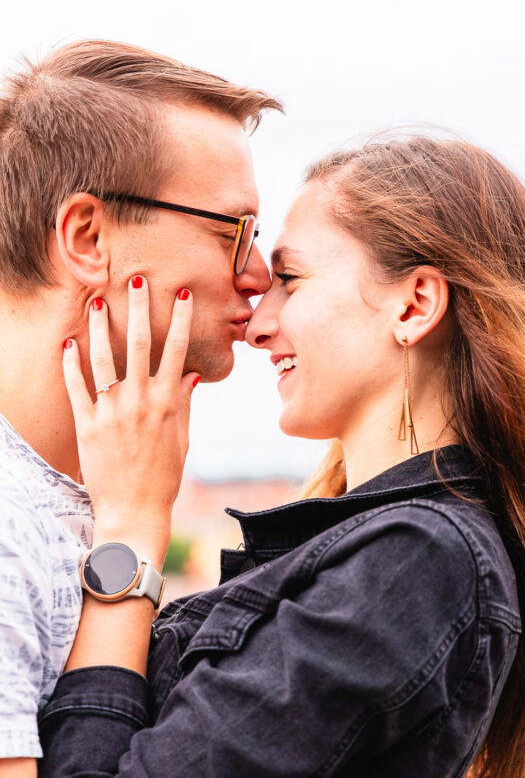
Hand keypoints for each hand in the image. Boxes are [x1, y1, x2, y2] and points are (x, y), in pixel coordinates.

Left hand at [63, 277, 198, 560]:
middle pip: (140, 344)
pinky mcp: (87, 426)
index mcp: (167, 403)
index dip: (179, 319)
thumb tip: (189, 374)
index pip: (175, 351)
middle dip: (139, 308)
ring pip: (105, 360)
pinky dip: (71, 365)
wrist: (133, 511)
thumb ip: (184, 404)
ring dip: (102, 328)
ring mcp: (111, 412)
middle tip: (137, 278)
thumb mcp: (182, 440)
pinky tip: (69, 343)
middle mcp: (139, 401)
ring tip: (98, 302)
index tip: (182, 294)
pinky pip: (77, 389)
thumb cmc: (163, 478)